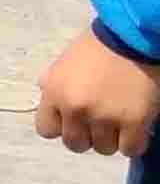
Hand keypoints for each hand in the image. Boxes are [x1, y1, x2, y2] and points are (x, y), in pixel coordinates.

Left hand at [35, 32, 159, 158]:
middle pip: (75, 144)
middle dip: (88, 135)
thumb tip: (46, 92)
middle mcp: (75, 109)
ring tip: (121, 120)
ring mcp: (104, 118)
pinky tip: (137, 128)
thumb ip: (54, 82)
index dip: (62, 126)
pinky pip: (130, 149)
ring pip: (103, 148)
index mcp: (54, 93)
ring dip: (113, 138)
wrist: (134, 34)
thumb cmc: (100, 43)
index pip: (46, 130)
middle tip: (101, 121)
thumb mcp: (66, 61)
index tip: (75, 119)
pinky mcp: (134, 122)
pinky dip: (134, 142)